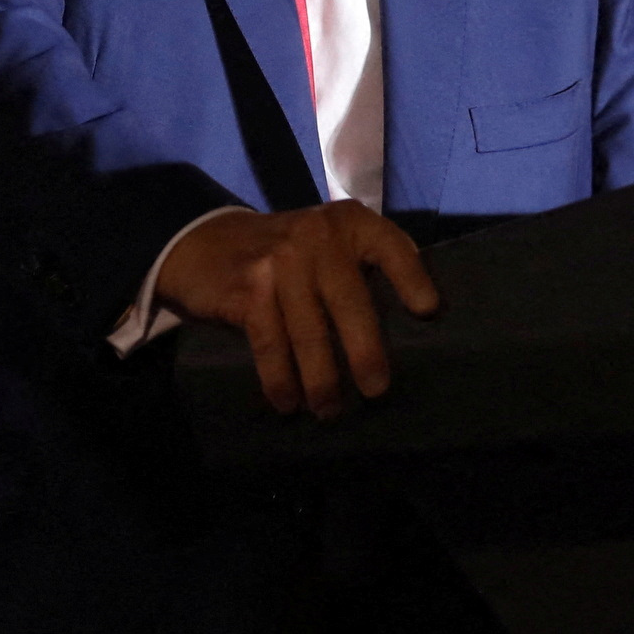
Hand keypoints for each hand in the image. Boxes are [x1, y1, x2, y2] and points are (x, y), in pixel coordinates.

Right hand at [155, 202, 441, 418]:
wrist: (205, 242)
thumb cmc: (284, 254)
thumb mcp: (326, 242)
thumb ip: (361, 266)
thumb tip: (411, 327)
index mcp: (348, 222)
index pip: (390, 246)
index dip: (412, 278)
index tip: (428, 312)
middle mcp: (317, 236)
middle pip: (351, 301)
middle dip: (365, 352)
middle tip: (376, 391)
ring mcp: (280, 261)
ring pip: (309, 332)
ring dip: (321, 380)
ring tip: (330, 411)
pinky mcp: (248, 288)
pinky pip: (270, 343)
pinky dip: (280, 379)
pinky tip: (287, 403)